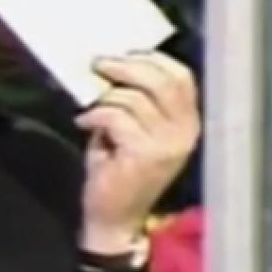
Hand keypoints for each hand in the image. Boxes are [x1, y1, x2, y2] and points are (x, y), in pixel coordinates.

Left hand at [75, 52, 199, 253]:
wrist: (115, 217)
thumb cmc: (120, 170)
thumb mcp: (134, 129)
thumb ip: (135, 100)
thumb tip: (113, 63)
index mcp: (187, 122)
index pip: (181, 77)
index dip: (152, 59)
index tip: (124, 54)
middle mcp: (185, 132)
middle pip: (161, 80)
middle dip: (126, 65)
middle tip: (98, 63)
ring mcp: (168, 143)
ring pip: (133, 97)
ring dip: (104, 97)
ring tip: (91, 107)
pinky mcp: (146, 154)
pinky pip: (117, 116)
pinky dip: (95, 115)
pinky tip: (84, 123)